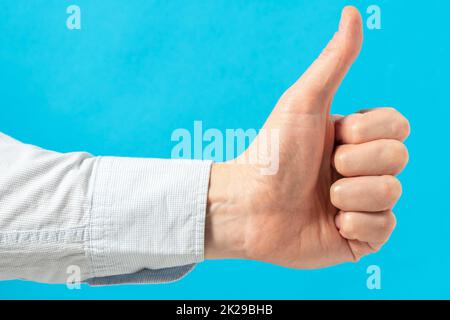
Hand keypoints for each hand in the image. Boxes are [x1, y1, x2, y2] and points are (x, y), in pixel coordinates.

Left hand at [205, 6, 409, 267]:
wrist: (250, 207)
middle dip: (355, 163)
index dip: (369, 132)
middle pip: (399, 158)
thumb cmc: (273, 152)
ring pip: (392, 193)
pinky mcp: (359, 237)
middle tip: (324, 169)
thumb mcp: (304, 102)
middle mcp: (361, 169)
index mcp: (354, 138)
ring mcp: (362, 203)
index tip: (334, 136)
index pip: (399, 126)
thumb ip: (334, 61)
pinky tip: (330, 223)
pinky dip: (355, 225)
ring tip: (322, 198)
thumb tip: (352, 12)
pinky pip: (384, 228)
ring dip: (351, 195)